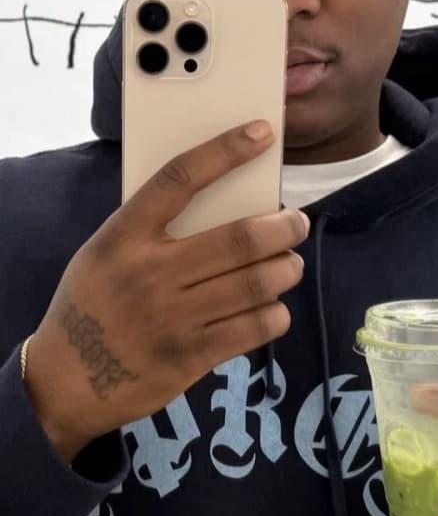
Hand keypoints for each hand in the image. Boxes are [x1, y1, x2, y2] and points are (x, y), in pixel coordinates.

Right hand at [23, 121, 308, 462]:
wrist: (64, 382)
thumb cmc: (92, 303)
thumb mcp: (106, 252)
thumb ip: (153, 229)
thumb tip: (227, 202)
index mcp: (124, 236)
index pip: (180, 178)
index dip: (225, 151)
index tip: (261, 133)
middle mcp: (150, 273)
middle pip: (239, 238)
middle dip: (284, 226)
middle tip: (296, 222)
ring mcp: (171, 318)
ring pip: (256, 283)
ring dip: (287, 268)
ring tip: (290, 263)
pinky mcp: (189, 358)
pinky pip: (253, 329)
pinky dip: (275, 313)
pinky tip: (274, 306)